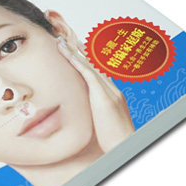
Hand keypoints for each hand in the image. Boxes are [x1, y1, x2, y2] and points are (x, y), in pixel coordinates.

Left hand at [57, 35, 134, 152]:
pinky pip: (90, 76)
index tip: (73, 49)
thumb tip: (79, 111)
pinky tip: (68, 55)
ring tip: (61, 43)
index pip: (96, 72)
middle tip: (65, 38)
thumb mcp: (100, 121)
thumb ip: (91, 112)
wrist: (124, 147)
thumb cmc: (113, 140)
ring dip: (75, 53)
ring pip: (91, 67)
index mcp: (112, 94)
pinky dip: (78, 64)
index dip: (84, 60)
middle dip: (79, 51)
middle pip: (94, 65)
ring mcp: (110, 93)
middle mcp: (112, 89)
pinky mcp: (105, 99)